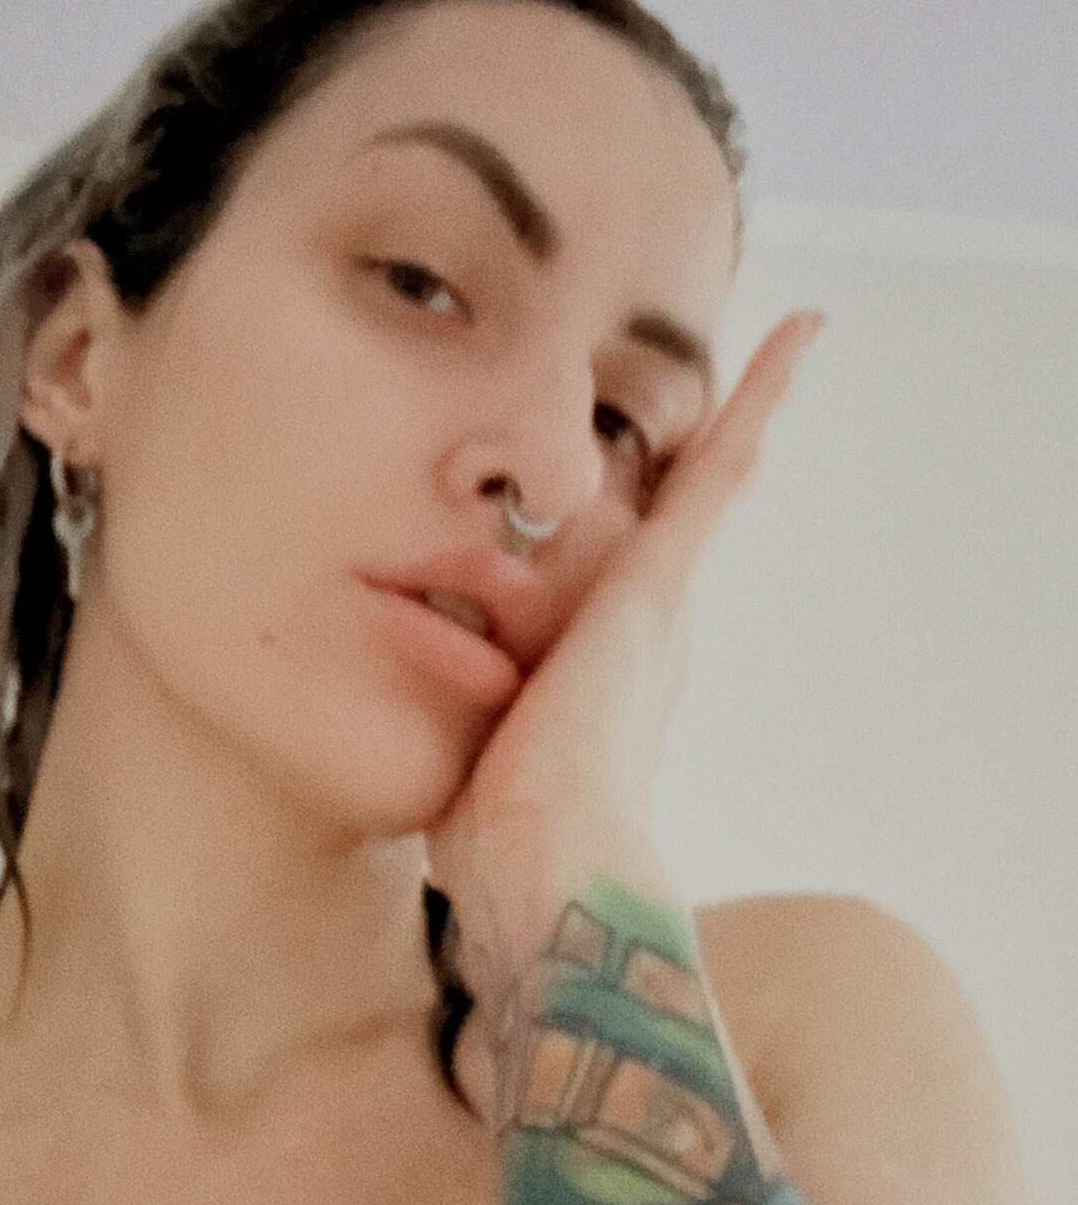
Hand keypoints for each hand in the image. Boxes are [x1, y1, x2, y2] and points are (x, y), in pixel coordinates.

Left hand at [425, 310, 825, 988]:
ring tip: (790, 347)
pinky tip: (801, 338)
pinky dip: (759, 404)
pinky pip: (718, 476)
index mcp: (606, 671)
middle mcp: (650, 635)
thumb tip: (404, 643)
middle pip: (667, 527)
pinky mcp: (660, 588)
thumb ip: (458, 692)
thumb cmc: (500, 833)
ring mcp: (663, 609)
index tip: (647, 500)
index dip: (640, 534)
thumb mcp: (470, 741)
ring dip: (741, 419)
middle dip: (707, 459)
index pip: (620, 583)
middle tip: (753, 386)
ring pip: (703, 493)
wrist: (546, 866)